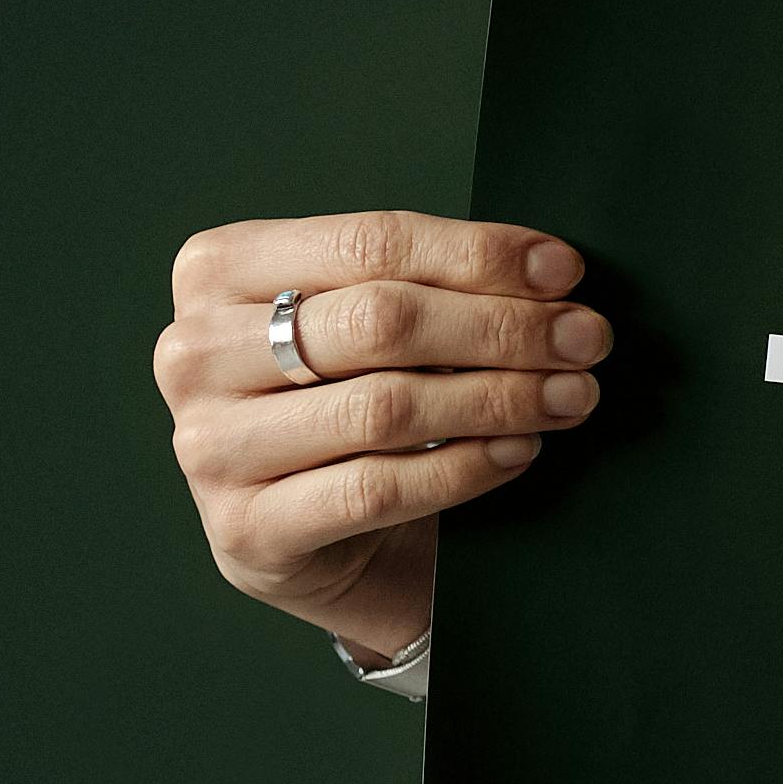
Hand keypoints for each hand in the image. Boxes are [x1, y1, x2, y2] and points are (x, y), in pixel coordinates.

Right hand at [156, 212, 609, 666]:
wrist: (321, 541)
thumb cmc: (353, 404)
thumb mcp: (373, 327)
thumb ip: (432, 286)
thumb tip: (552, 274)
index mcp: (219, 270)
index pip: (369, 242)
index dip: (478, 254)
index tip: (565, 270)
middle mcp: (195, 352)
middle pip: (378, 321)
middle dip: (502, 327)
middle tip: (587, 339)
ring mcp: (210, 446)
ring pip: (383, 405)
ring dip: (499, 396)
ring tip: (572, 395)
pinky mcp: (246, 528)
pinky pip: (377, 487)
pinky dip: (465, 466)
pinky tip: (521, 450)